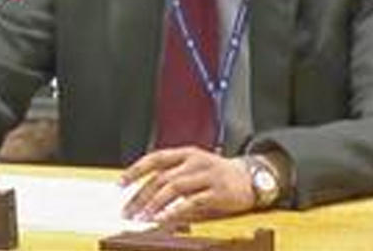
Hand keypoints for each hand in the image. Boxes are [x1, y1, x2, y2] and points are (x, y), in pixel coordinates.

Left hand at [120, 147, 254, 222]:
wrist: (252, 178)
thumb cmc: (217, 175)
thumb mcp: (194, 170)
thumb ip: (173, 178)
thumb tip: (145, 198)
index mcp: (186, 153)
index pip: (155, 158)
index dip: (135, 170)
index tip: (120, 185)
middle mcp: (194, 161)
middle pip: (161, 177)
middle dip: (140, 195)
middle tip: (127, 211)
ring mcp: (207, 175)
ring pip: (173, 188)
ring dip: (154, 204)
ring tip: (142, 218)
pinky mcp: (218, 192)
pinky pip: (192, 202)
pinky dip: (175, 212)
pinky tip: (164, 220)